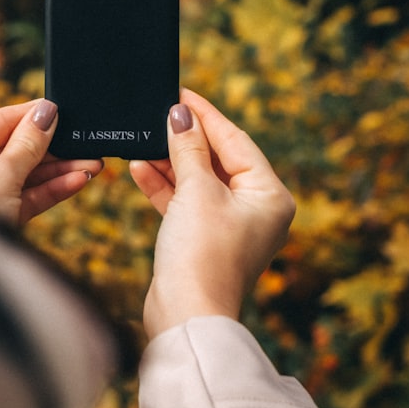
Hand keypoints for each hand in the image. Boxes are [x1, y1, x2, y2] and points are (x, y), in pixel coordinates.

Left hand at [0, 99, 103, 224]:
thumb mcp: (0, 174)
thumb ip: (27, 144)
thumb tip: (46, 112)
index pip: (2, 121)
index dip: (33, 115)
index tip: (63, 108)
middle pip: (21, 147)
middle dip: (57, 146)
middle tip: (87, 140)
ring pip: (32, 174)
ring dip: (63, 169)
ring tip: (95, 164)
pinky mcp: (5, 215)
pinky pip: (33, 196)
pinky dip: (56, 189)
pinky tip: (79, 180)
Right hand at [129, 88, 294, 337]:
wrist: (186, 314)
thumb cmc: (202, 254)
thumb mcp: (196, 191)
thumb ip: (188, 148)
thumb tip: (180, 114)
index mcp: (269, 194)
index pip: (236, 140)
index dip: (205, 115)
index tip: (179, 93)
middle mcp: (255, 208)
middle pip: (217, 158)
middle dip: (184, 138)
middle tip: (157, 112)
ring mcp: (228, 225)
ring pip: (197, 179)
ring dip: (169, 160)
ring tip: (142, 139)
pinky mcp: (202, 238)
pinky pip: (184, 201)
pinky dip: (164, 185)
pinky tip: (138, 167)